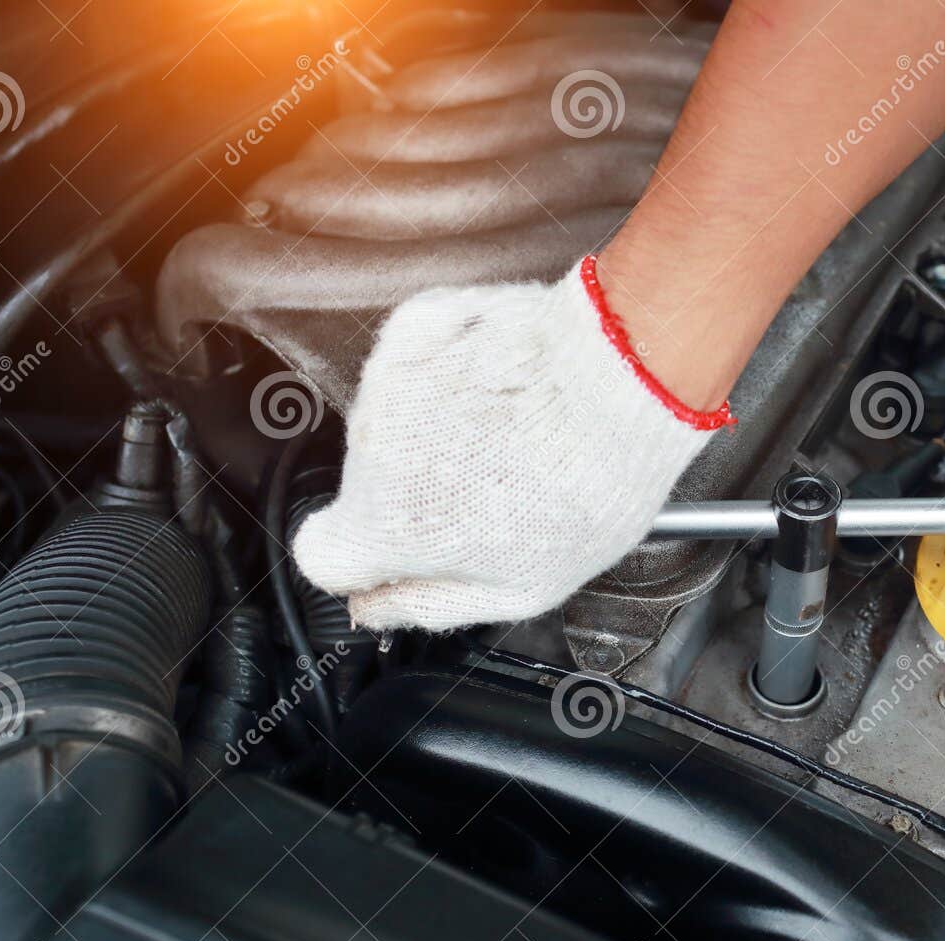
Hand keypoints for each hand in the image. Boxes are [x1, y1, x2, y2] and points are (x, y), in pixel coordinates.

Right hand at [292, 256, 731, 631]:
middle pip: (367, 487)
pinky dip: (451, 373)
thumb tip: (375, 611)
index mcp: (387, 527)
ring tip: (515, 434)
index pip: (321, 556)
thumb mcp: (524, 587)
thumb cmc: (588, 485)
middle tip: (496, 489)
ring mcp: (387, 380)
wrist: (623, 375)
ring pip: (392, 424)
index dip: (363, 561)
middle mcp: (369, 452)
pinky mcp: (415, 325)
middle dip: (416, 493)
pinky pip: (417, 361)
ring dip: (437, 431)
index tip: (402, 554)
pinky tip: (509, 387)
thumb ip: (432, 605)